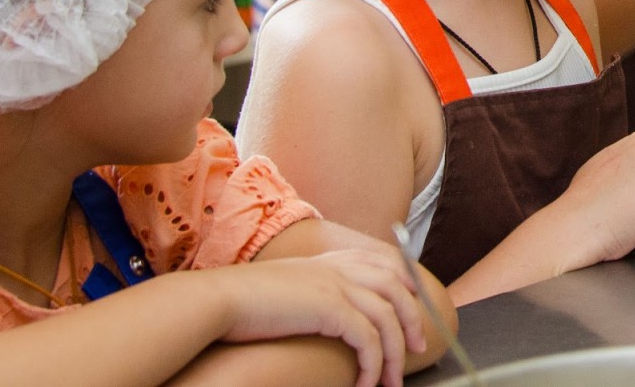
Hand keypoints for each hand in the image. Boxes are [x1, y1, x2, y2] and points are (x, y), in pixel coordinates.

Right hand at [209, 247, 426, 386]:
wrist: (218, 301)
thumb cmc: (242, 302)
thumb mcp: (284, 288)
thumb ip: (310, 292)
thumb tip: (321, 314)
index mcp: (329, 259)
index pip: (385, 262)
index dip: (406, 284)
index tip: (413, 307)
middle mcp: (339, 268)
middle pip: (398, 287)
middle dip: (412, 320)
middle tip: (417, 349)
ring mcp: (337, 285)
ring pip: (388, 317)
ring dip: (395, 354)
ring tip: (391, 382)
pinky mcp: (330, 308)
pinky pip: (369, 339)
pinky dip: (373, 365)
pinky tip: (365, 384)